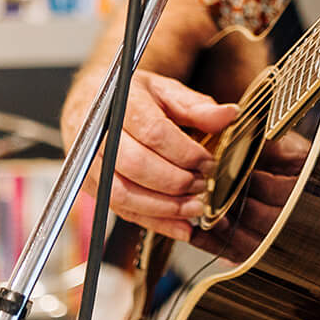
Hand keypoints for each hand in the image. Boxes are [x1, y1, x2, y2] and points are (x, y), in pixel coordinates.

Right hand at [65, 68, 241, 242]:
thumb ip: (196, 107)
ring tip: (196, 208)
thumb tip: (229, 115)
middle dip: (176, 181)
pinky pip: (120, 211)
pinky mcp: (91, 186)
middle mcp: (96, 133)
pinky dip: (153, 222)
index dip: (185, 152)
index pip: (153, 132)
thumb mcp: (165, 92)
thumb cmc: (134, 98)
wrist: (95, 105)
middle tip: (204, 186)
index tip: (209, 163)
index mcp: (118, 102)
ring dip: (165, 207)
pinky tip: (181, 227)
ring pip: (123, 193)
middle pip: (136, 165)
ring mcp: (89, 162)